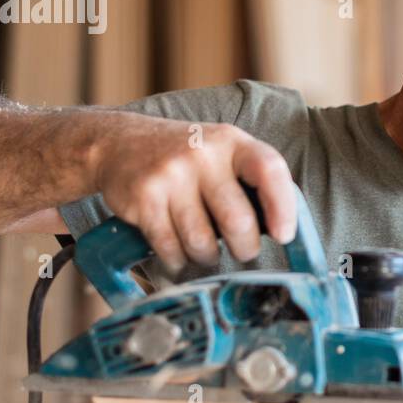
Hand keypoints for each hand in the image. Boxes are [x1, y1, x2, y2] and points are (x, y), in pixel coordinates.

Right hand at [92, 116, 295, 271]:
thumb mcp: (222, 152)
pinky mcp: (144, 198)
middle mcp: (202, 155)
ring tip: (205, 249)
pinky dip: (178, 260)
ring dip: (207, 257)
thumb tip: (283, 230)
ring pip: (202, 242)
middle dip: (245, 248)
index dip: (283, 207)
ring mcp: (171, 176)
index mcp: (231, 142)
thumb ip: (251, 180)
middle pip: (237, 220)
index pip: (269, 170)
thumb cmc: (184, 157)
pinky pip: (170, 248)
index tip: (283, 235)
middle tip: (243, 252)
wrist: (118, 143)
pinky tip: (179, 252)